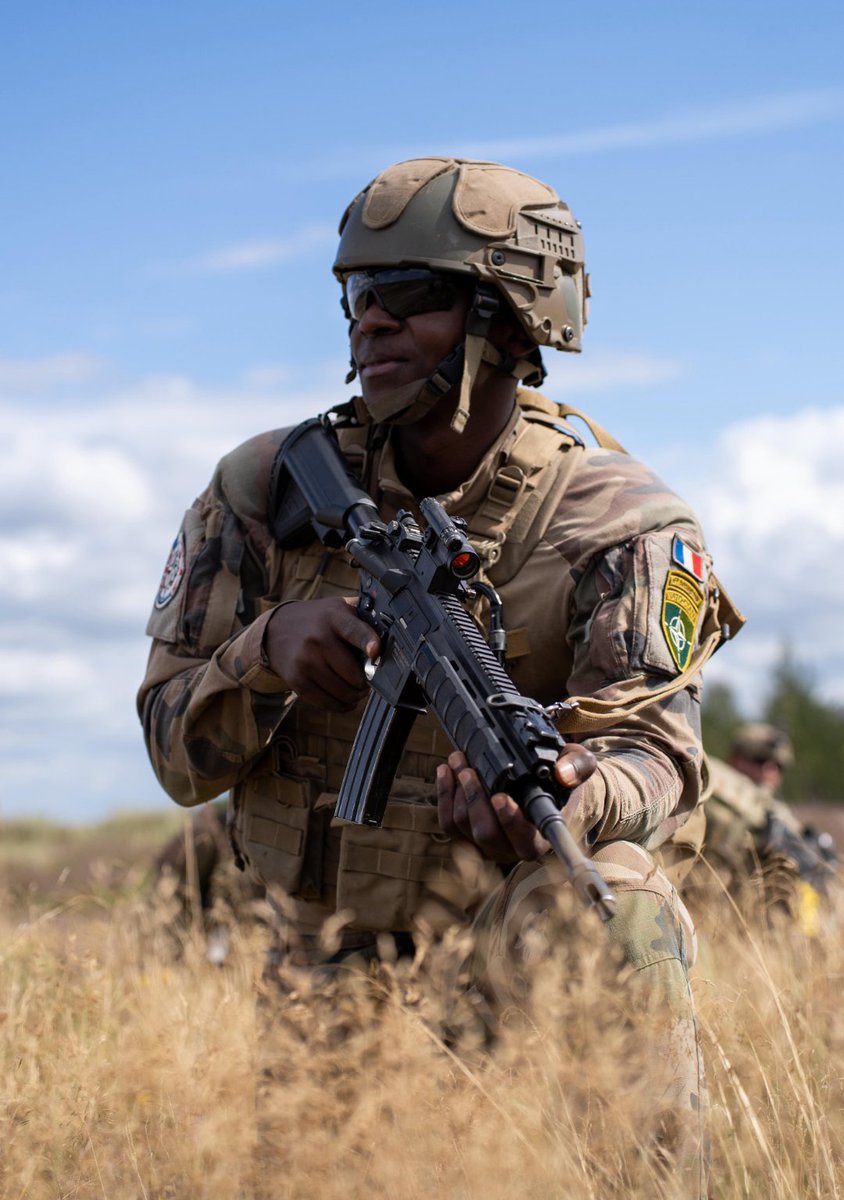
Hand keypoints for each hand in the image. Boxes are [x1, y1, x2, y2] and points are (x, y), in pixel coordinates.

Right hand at [265, 596, 379, 711]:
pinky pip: (327, 703)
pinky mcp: (297, 680)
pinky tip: (346, 700)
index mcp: (334, 617)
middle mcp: (317, 639)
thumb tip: (393, 626)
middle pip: (353, 673)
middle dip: (366, 681)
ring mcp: (305, 661)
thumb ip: (362, 614)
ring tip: (357, 689)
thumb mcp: (337, 607)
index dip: (367, 641)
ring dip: (355, 696)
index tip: (375, 651)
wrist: (276, 630)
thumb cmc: (317, 620)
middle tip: (367, 678)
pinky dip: (341, 705)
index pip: (353, 630)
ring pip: (343, 692)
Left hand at [436, 744, 596, 861]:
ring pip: (463, 827)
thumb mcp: (579, 764)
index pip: (526, 842)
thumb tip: (563, 773)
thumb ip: (577, 765)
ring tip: (458, 761)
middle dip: (474, 798)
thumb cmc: (562, 779)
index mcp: (542, 837)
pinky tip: (445, 772)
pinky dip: (444, 796)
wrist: (546, 786)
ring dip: (455, 793)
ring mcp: (488, 845)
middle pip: (486, 833)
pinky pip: (449, 824)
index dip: (510, 822)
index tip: (500, 797)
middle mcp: (513, 848)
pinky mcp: (468, 837)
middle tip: (469, 770)